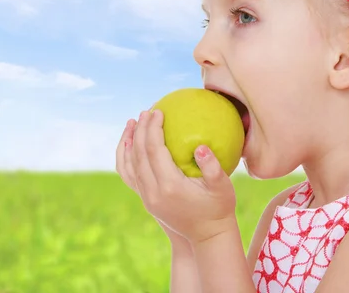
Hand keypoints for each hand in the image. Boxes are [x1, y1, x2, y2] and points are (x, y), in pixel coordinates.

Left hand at [118, 109, 237, 243]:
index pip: (154, 151)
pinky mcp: (147, 201)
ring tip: (131, 123)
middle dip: (140, 130)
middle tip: (146, 111)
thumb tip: (201, 147)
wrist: (208, 236)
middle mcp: (153, 192)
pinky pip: (129, 176)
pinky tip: (130, 145)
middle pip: (138, 155)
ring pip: (128, 166)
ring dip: (128, 142)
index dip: (153, 129)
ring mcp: (147, 198)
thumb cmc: (219, 208)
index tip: (158, 111)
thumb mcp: (222, 188)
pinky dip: (126, 158)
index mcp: (170, 186)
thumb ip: (213, 168)